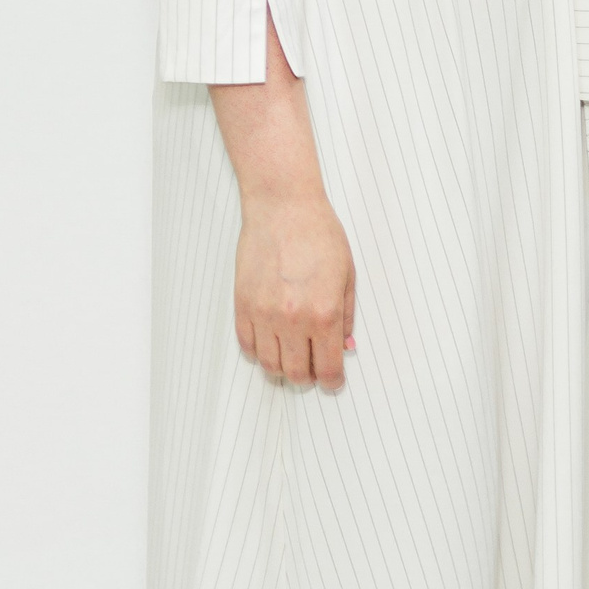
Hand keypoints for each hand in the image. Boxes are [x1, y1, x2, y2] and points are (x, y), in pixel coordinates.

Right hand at [233, 191, 356, 392]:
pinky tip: (270, 343)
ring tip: (291, 358)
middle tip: (313, 369)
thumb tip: (345, 347)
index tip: (332, 381)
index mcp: (324, 313)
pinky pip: (247, 345)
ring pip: (269, 365)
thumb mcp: (347, 275)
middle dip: (308, 377)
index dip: (332, 381)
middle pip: (296, 373)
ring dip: (282, 369)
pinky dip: (259, 352)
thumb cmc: (319, 234)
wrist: (283, 207)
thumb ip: (347, 317)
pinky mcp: (242, 304)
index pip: (327, 367)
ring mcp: (264, 314)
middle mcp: (292, 319)